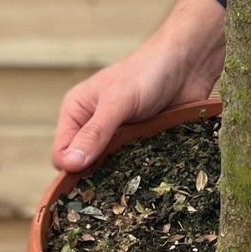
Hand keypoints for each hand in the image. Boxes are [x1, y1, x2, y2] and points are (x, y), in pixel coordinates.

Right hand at [51, 0, 225, 173]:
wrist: (189, 63)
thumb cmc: (149, 71)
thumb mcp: (118, 101)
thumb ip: (95, 132)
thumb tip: (69, 164)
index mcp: (77, 112)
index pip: (61, 153)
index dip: (70, 169)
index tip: (87, 183)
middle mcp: (94, 127)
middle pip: (84, 166)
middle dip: (96, 178)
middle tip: (112, 188)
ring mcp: (119, 137)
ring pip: (109, 172)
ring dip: (120, 178)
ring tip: (133, 183)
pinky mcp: (141, 144)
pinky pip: (134, 169)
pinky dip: (141, 175)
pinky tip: (150, 178)